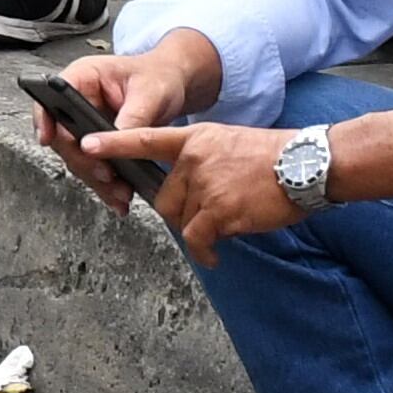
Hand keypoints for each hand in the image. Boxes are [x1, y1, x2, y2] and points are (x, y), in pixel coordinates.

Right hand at [38, 36, 215, 216]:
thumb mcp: (149, 93)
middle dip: (83, 160)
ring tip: (120, 193)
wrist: (173, 85)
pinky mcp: (98, 145)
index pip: (52, 97)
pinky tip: (119, 196)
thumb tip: (115, 141)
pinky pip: (94, 167)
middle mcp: (79, 102)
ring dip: (96, 178)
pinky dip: (106, 184)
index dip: (44, 119)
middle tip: (105, 174)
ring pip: (78, 158)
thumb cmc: (158, 77)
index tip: (47, 139)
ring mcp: (86, 126)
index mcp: (84, 77)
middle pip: (63, 136)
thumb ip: (131, 117)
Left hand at [85, 122, 301, 262]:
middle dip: (181, 212)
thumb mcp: (228, 143)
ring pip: (181, 220)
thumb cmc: (273, 158)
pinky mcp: (220, 211)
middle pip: (164, 198)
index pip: (146, 138)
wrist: (306, 165)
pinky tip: (214, 253)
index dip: (114, 143)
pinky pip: (197, 239)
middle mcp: (195, 159)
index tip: (86, 144)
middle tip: (208, 213)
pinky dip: (205, 251)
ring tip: (224, 226)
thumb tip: (184, 191)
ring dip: (199, 230)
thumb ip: (200, 161)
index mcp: (195, 139)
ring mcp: (206, 185)